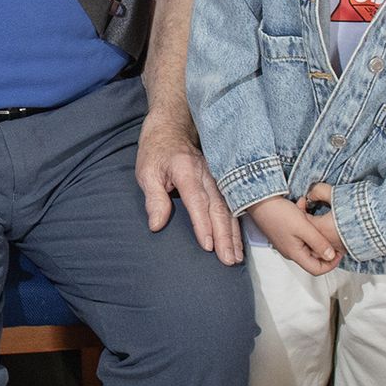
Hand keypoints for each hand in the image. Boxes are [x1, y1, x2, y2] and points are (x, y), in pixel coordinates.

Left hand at [138, 119, 240, 263]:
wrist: (172, 126)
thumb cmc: (157, 151)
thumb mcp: (146, 172)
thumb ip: (154, 198)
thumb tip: (156, 225)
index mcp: (186, 170)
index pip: (197, 201)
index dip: (203, 224)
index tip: (208, 246)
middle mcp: (207, 174)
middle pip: (218, 208)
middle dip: (225, 236)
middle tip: (228, 260)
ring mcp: (217, 176)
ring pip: (229, 208)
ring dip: (234, 234)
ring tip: (236, 257)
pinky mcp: (222, 180)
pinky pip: (232, 204)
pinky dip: (236, 224)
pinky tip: (239, 241)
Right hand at [246, 194, 342, 275]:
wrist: (259, 201)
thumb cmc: (278, 213)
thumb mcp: (304, 227)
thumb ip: (319, 243)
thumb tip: (331, 256)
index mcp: (295, 254)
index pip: (317, 270)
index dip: (331, 264)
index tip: (339, 251)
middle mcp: (291, 251)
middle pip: (314, 257)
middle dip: (323, 243)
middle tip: (328, 230)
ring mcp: (288, 243)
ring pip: (309, 243)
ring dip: (314, 230)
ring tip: (312, 215)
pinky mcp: (287, 234)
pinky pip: (302, 234)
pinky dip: (306, 224)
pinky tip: (303, 210)